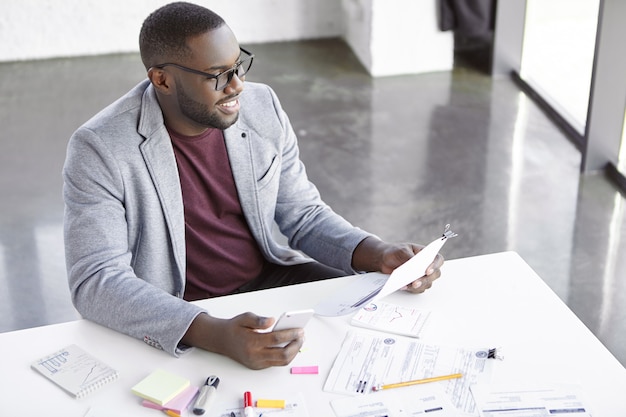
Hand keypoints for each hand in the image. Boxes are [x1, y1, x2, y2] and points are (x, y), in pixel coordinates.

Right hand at [182, 312, 304, 369]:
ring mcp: (257, 363)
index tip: (299, 330)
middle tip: (302, 336)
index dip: (290, 334)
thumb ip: (258, 320)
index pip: (276, 339)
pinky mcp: (258, 366)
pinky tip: (291, 346)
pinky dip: (286, 355)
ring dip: (293, 352)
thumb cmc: (234, 328)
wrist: (221, 340)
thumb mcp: (244, 317)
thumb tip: (271, 321)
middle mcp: (255, 355)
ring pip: (281, 362)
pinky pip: (276, 363)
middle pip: (282, 355)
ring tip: (299, 341)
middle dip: (296, 345)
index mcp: (251, 342)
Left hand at [352, 237, 443, 293]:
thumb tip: (415, 267)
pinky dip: (411, 289)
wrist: (384, 259)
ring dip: (418, 286)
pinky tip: (402, 286)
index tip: (427, 271)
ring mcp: (422, 276)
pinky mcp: (416, 283)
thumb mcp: (401, 251)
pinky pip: (418, 289)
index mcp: (427, 254)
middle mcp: (427, 265)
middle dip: (425, 280)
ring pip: (427, 284)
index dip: (435, 266)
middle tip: (415, 282)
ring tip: (406, 284)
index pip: (438, 259)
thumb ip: (409, 258)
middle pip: (435, 275)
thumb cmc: (395, 252)